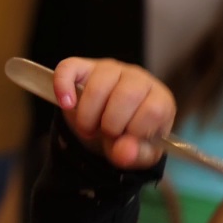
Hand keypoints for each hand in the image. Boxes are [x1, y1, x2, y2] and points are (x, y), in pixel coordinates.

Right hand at [53, 57, 175, 169]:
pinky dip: (63, 87)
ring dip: (87, 115)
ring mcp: (109, 69)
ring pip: (98, 85)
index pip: (154, 110)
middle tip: (104, 135)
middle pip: (126, 95)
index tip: (126, 141)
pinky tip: (66, 105)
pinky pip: (69, 68)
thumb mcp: (138, 153)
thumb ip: (135, 155)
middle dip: (111, 124)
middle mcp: (137, 78)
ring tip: (87, 128)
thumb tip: (123, 152)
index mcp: (158, 99)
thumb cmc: (128, 136)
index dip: (135, 131)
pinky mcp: (82, 67)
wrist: (108, 125)